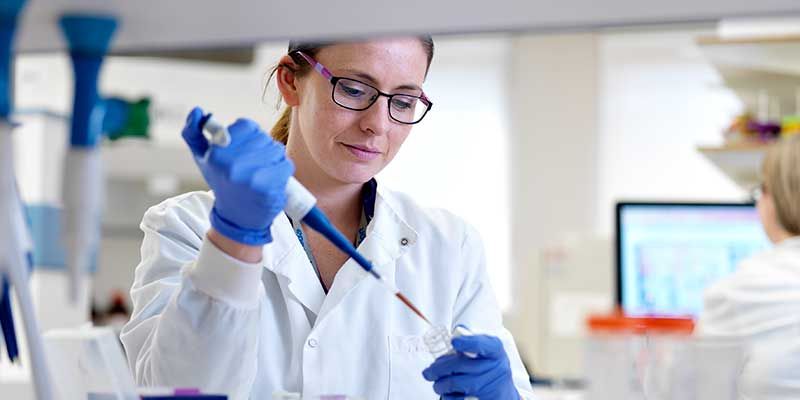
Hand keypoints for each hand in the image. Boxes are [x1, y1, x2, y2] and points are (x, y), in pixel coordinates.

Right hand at [182, 106, 293, 245]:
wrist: (237, 217)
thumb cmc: (221, 182)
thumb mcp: (202, 158)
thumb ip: (194, 133)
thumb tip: (197, 111)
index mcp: (217, 155)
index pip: (246, 125)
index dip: (248, 135)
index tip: (242, 149)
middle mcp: (234, 165)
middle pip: (263, 137)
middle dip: (261, 147)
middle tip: (253, 164)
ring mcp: (253, 178)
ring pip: (276, 149)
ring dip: (273, 158)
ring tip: (262, 172)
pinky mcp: (270, 188)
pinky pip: (286, 164)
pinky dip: (282, 170)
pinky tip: (271, 180)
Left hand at [422, 334, 519, 399]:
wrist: (504, 393)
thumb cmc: (490, 368)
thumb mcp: (486, 351)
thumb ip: (471, 341)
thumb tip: (456, 333)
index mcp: (495, 350)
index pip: (482, 344)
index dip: (467, 342)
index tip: (454, 342)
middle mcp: (496, 367)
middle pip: (461, 365)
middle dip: (439, 368)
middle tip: (428, 372)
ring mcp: (490, 386)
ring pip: (456, 383)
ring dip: (440, 384)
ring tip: (436, 384)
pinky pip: (458, 399)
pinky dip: (448, 397)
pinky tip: (447, 393)